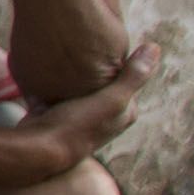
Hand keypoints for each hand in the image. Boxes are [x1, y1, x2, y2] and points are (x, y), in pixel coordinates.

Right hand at [0, 41, 159, 184]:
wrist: (38, 148)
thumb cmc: (78, 125)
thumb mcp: (112, 99)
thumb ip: (133, 76)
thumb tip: (155, 47)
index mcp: (125, 114)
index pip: (126, 78)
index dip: (117, 61)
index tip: (104, 46)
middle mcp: (106, 118)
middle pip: (103, 82)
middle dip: (94, 67)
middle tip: (81, 48)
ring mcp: (81, 118)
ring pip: (81, 87)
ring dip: (74, 74)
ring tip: (64, 56)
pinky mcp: (58, 116)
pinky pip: (60, 93)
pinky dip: (56, 83)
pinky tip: (47, 71)